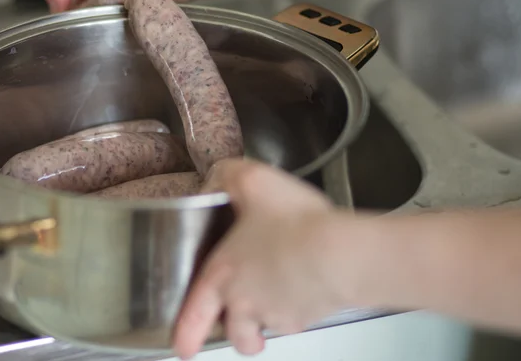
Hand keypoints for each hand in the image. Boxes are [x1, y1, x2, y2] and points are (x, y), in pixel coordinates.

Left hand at [173, 158, 359, 358]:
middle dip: (238, 335)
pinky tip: (308, 283)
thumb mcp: (252, 181)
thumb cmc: (295, 223)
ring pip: (267, 328)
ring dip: (269, 322)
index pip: (194, 314)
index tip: (182, 347)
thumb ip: (227, 177)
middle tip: (245, 331)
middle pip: (234, 334)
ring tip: (279, 304)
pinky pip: (299, 317)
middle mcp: (247, 301)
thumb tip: (216, 181)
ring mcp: (278, 313)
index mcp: (223, 273)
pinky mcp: (308, 316)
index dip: (185, 335)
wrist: (338, 254)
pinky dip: (301, 307)